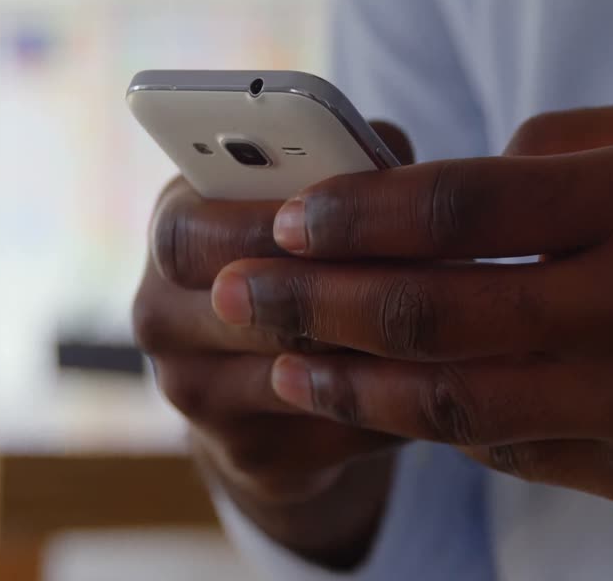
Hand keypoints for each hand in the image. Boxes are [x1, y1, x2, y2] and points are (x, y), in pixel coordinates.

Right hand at [132, 122, 412, 565]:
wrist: (268, 381)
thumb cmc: (300, 257)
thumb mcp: (303, 201)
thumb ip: (340, 163)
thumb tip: (389, 158)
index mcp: (171, 232)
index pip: (186, 233)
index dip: (258, 225)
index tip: (329, 216)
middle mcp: (161, 316)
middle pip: (242, 307)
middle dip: (330, 286)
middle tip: (414, 265)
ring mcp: (195, 394)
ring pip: (296, 372)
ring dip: (377, 344)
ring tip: (450, 317)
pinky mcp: (248, 455)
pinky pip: (335, 427)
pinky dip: (395, 402)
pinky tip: (438, 376)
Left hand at [211, 98, 612, 513]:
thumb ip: (560, 153)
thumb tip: (452, 188)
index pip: (464, 210)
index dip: (360, 214)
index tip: (287, 217)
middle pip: (433, 312)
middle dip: (312, 305)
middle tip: (232, 295)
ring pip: (455, 403)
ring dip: (351, 387)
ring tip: (277, 368)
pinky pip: (511, 450)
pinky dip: (437, 427)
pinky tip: (381, 408)